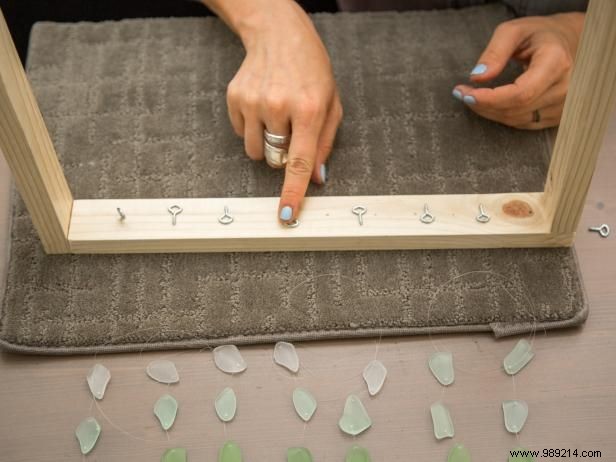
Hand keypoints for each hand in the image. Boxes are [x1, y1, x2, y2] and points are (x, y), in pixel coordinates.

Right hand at [223, 0, 341, 221]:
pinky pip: (242, 135)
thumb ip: (325, 144)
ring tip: (276, 117)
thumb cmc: (312, 71)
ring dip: (268, 144)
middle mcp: (278, 105)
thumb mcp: (331, 104)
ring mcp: (252, 102)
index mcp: (309, 108)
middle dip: (285, 155)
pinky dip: (253, 129)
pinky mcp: (234, 98)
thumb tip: (317, 179)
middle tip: (292, 129)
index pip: (300, 161)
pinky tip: (262, 106)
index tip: (286, 215)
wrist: (279, 35)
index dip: (293, 192)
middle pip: (276, 161)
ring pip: (257, 152)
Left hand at [453, 12, 584, 128]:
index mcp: (556, 63)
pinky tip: (489, 104)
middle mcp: (564, 88)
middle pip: (515, 109)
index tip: (465, 93)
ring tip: (472, 95)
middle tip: (461, 92)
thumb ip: (494, 52)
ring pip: (516, 119)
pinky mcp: (557, 116)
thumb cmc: (538, 35)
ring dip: (488, 111)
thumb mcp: (514, 31)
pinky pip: (522, 123)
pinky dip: (500, 115)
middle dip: (482, 104)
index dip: (490, 99)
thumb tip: (477, 77)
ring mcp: (563, 105)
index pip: (520, 93)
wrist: (567, 43)